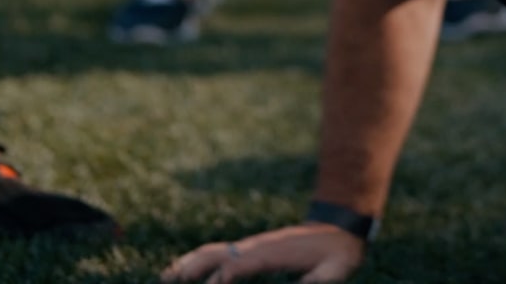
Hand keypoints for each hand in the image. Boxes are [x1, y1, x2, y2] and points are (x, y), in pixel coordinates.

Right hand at [161, 224, 365, 283]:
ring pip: (213, 251)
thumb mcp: (334, 270)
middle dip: (190, 267)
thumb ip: (318, 282)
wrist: (339, 227)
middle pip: (214, 253)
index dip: (217, 280)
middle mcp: (256, 247)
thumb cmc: (338, 252)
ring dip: (188, 262)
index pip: (235, 266)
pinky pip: (221, 253)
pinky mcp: (254, 249)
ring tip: (166, 276)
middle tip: (165, 280)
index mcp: (270, 253)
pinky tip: (189, 271)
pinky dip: (201, 259)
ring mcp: (253, 246)